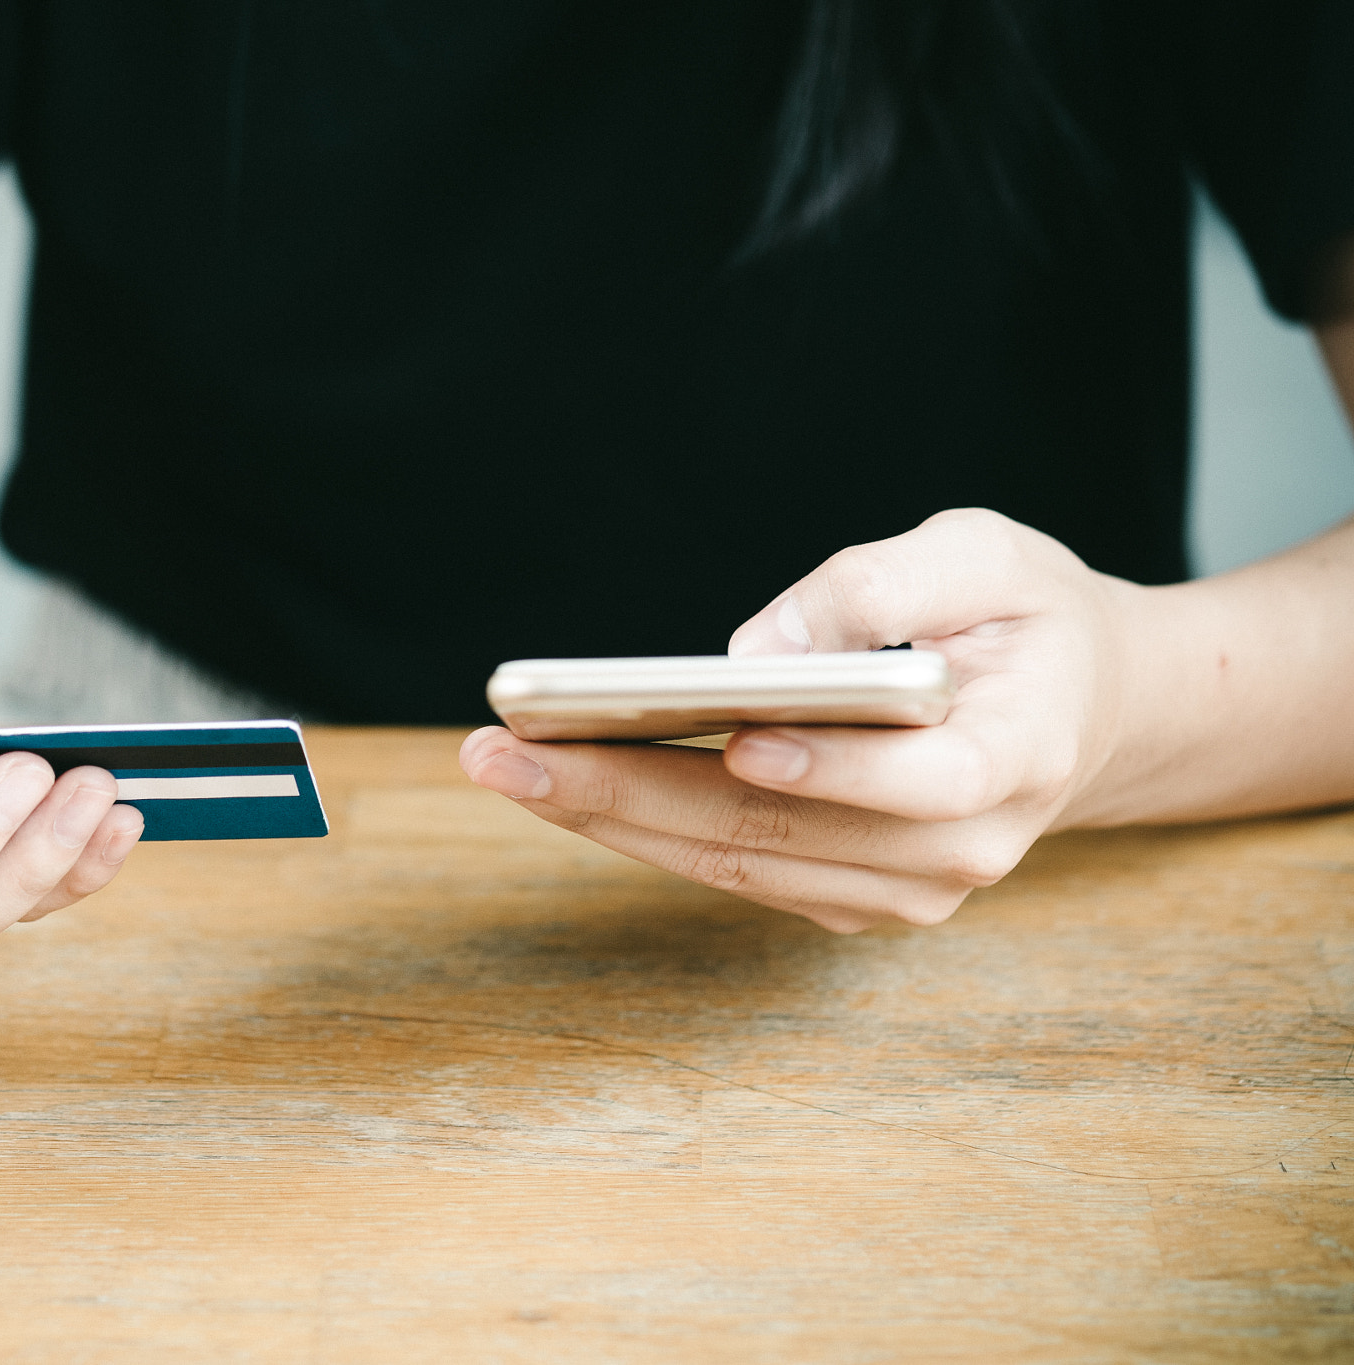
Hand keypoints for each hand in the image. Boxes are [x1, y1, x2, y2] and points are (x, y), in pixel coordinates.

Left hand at [461, 508, 1140, 932]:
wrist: (1077, 706)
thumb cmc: (1023, 617)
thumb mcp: (986, 555)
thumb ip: (887, 585)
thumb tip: (758, 649)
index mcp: (1020, 755)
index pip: (922, 781)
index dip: (828, 768)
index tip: (735, 735)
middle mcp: (962, 847)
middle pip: (780, 832)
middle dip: (632, 793)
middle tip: (510, 753)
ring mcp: (904, 889)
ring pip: (736, 862)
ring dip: (611, 818)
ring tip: (504, 763)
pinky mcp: (848, 896)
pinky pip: (732, 868)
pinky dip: (643, 828)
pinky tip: (562, 783)